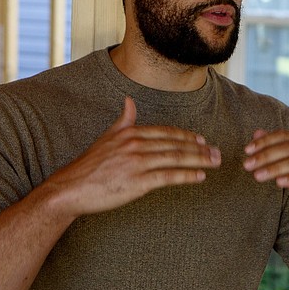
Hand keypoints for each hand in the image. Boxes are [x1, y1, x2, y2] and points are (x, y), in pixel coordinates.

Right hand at [47, 97, 221, 216]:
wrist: (72, 187)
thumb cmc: (90, 165)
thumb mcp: (107, 137)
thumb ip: (123, 120)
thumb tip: (129, 101)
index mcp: (130, 133)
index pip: (166, 132)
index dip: (186, 135)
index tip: (202, 139)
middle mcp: (135, 144)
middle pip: (175, 144)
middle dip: (199, 148)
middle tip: (217, 152)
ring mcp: (137, 163)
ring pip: (176, 158)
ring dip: (199, 160)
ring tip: (214, 162)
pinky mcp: (138, 182)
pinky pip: (169, 177)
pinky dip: (187, 176)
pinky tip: (200, 177)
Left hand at [243, 129, 288, 226]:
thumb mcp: (288, 167)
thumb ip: (274, 150)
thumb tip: (256, 132)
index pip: (283, 136)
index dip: (264, 142)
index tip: (246, 150)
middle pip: (288, 148)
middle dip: (265, 156)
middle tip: (247, 164)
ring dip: (274, 168)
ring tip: (257, 176)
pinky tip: (278, 183)